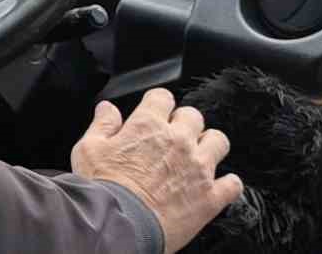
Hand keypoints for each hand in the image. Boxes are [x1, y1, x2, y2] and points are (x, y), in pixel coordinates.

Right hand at [70, 89, 241, 253]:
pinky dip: (227, 184)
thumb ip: (102, 124)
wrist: (120, 225)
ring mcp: (198, 168)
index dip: (157, 103)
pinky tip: (217, 186)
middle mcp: (178, 141)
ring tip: (198, 156)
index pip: (162, 97)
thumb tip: (107, 109)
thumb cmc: (103, 188)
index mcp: (148, 126)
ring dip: (210, 146)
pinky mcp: (210, 196)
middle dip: (184, 123)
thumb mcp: (89, 149)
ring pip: (219, 141)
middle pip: (193, 116)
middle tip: (173, 137)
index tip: (154, 112)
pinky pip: (233, 184)